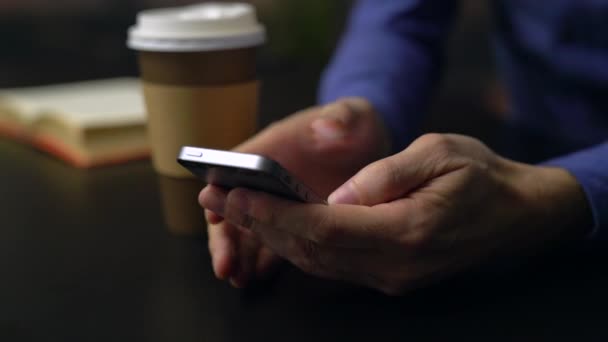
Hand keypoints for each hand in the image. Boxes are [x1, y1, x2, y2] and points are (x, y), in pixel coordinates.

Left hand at [199, 133, 591, 293]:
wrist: (517, 216)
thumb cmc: (481, 176)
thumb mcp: (439, 153)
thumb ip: (385, 176)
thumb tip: (336, 196)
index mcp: (406, 230)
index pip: (322, 228)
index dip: (274, 214)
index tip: (237, 194)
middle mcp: (394, 264)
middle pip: (311, 251)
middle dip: (259, 226)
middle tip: (219, 203)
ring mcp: (391, 277)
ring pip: (317, 264)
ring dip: (272, 240)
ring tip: (236, 214)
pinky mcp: (390, 276)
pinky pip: (333, 267)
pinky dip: (297, 250)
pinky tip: (274, 232)